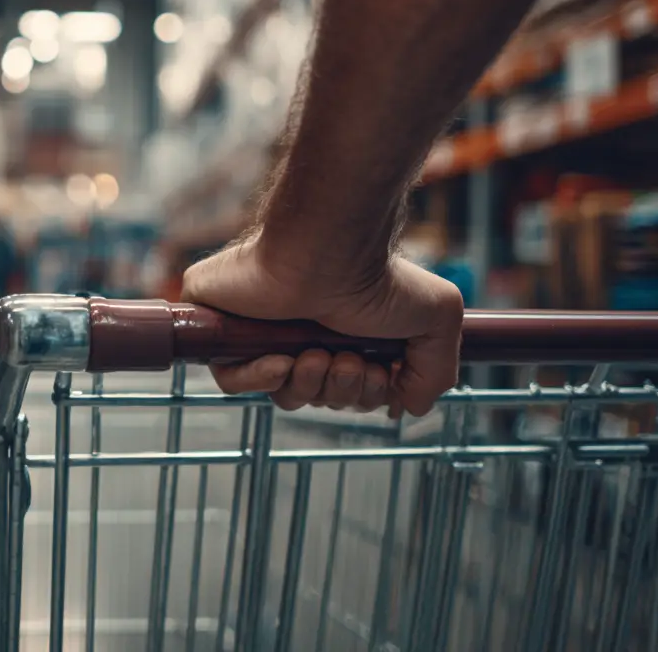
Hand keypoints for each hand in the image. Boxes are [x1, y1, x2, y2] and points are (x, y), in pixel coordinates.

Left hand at [180, 237, 462, 415]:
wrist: (329, 250)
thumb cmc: (378, 277)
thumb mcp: (435, 323)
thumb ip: (433, 374)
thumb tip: (409, 406)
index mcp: (345, 332)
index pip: (349, 390)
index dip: (365, 394)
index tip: (379, 371)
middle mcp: (304, 332)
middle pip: (319, 396)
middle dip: (340, 390)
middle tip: (346, 360)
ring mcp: (261, 331)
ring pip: (282, 393)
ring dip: (307, 385)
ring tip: (318, 354)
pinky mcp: (222, 327)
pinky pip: (232, 380)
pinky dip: (260, 380)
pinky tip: (282, 362)